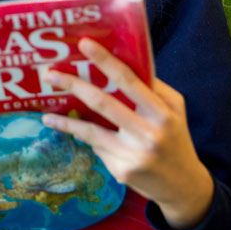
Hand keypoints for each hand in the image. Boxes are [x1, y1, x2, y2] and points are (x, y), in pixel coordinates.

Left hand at [42, 38, 213, 229]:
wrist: (184, 185)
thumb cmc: (174, 137)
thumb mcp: (174, 110)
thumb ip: (152, 87)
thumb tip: (120, 61)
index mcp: (162, 112)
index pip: (130, 81)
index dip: (106, 61)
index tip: (84, 44)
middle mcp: (148, 133)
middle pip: (103, 103)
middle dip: (73, 85)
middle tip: (49, 75)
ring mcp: (134, 154)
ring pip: (92, 132)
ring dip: (65, 123)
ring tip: (46, 116)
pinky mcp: (123, 171)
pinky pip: (98, 148)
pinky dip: (88, 139)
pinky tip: (77, 135)